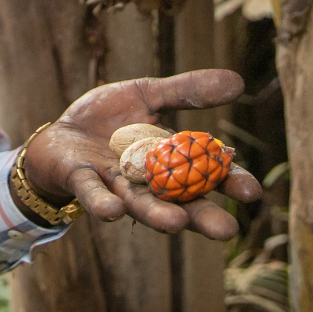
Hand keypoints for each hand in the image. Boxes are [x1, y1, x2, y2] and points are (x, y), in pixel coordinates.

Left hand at [21, 69, 260, 240]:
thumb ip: (186, 92)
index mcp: (170, 161)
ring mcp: (115, 184)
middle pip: (180, 203)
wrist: (60, 132)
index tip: (252, 192)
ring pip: (139, 204)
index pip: (206, 176)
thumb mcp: (147, 95)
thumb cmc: (108, 119)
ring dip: (157, 216)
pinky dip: (102, 204)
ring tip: (176, 225)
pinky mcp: (83, 180)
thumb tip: (239, 81)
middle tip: (227, 230)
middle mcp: (148, 182)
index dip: (228, 183)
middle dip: (202, 217)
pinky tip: (113, 212)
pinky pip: (93, 195)